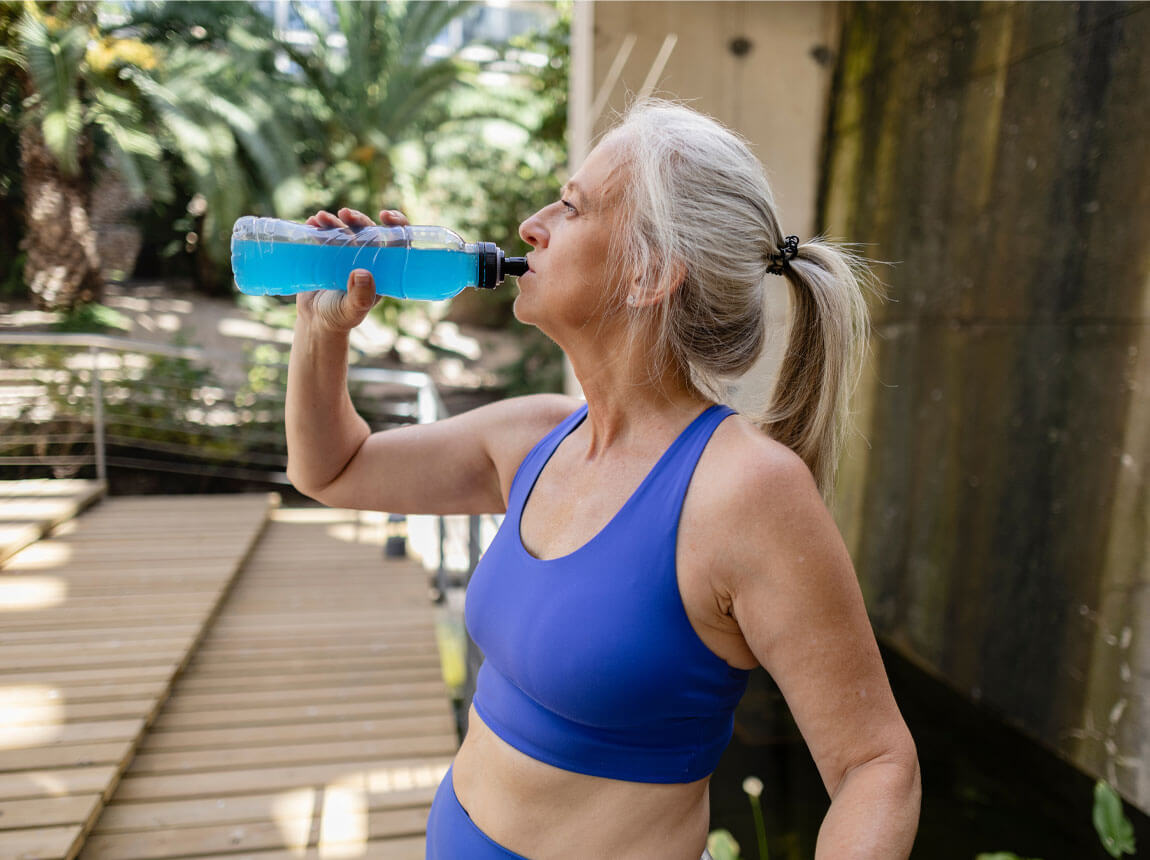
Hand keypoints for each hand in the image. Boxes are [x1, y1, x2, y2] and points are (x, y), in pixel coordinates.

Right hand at [296, 208, 410, 332]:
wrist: (315, 321)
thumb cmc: (339, 318)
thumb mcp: (352, 310)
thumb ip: (360, 297)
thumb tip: (362, 273)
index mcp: (381, 269)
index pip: (397, 241)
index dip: (397, 224)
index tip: (386, 216)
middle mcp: (366, 258)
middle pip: (368, 230)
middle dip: (358, 219)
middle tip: (345, 214)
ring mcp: (346, 254)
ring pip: (345, 229)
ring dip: (334, 220)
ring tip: (320, 219)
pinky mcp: (327, 253)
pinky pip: (325, 234)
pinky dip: (319, 225)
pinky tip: (311, 223)